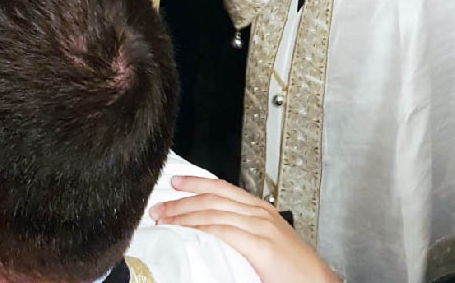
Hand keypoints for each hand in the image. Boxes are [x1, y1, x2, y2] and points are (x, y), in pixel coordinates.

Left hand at [151, 177, 340, 282]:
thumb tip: (213, 234)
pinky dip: (201, 228)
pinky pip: (223, 230)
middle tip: (159, 207)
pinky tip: (186, 230)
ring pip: (213, 212)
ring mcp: (260, 226)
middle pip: (212, 199)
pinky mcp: (260, 244)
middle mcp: (259, 213)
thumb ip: (243, 234)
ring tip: (164, 219)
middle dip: (182, 201)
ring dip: (184, 215)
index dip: (196, 183)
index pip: (222, 188)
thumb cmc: (294, 272)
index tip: (175, 182)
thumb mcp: (266, 243)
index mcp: (260, 210)